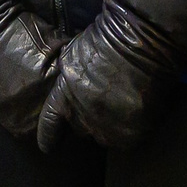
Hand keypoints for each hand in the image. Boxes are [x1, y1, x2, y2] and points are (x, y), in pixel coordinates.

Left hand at [37, 0, 182, 150]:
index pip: (50, 123)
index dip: (48, 137)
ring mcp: (107, 128)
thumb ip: (68, 80)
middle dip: (88, 119)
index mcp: (64, 95)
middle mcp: (82, 116)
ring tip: (121, 103)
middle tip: (103, 100)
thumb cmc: (107, 39)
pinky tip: (135, 108)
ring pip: (104, 136)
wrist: (140, 44)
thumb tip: (70, 90)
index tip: (46, 147)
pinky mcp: (130, 134)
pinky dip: (130, 127)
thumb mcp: (74, 56)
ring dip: (109, 125)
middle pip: (80, 129)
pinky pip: (126, 138)